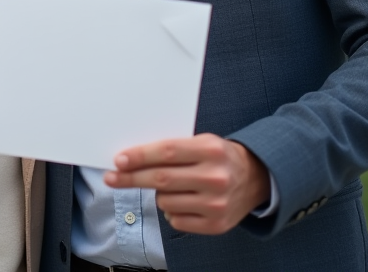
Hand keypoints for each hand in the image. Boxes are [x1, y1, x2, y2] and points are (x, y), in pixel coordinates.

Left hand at [103, 133, 270, 234]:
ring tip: (170, 185)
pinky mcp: (217, 225)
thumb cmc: (219, 157)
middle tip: (112, 178)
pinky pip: (176, 219)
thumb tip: (131, 159)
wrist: (256, 179)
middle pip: (162, 179)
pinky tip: (183, 200)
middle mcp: (216, 177)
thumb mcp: (202, 142)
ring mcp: (217, 204)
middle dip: (131, 178)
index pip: (167, 152)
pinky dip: (171, 210)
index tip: (119, 161)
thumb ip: (173, 148)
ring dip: (157, 194)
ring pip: (165, 201)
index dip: (140, 157)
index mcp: (211, 150)